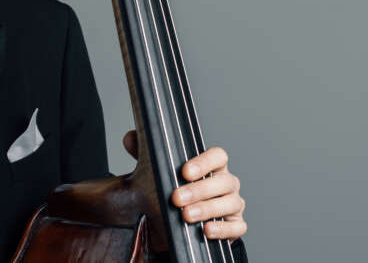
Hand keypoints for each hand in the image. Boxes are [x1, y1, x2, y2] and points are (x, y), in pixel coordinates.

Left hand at [123, 131, 246, 240]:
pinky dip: (223, 229)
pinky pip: (237, 227)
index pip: (217, 156)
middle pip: (224, 181)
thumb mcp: (157, 173)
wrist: (175, 224)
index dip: (204, 162)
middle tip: (176, 198)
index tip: (185, 171)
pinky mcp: (234, 226)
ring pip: (231, 203)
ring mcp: (233, 204)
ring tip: (186, 216)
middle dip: (199, 190)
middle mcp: (226, 183)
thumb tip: (130, 137)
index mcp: (211, 166)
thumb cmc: (173, 192)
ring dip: (208, 209)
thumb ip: (144, 153)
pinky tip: (206, 230)